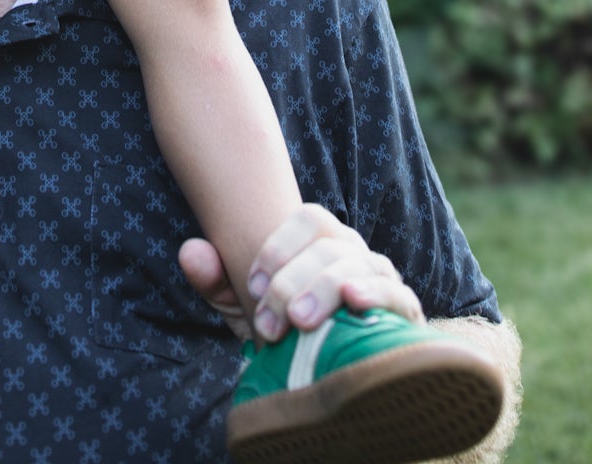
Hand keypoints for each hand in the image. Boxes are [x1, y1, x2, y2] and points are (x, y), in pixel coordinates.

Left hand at [182, 203, 424, 344]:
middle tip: (270, 321)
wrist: (329, 372)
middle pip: (327, 245)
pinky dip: (374, 293)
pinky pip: (394, 292)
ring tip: (300, 320)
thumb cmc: (286, 330)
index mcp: (321, 240)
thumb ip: (216, 279)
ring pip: (355, 265)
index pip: (308, 219)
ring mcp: (380, 276)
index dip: (278, 246)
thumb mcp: (244, 306)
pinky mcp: (402, 310)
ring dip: (324, 289)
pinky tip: (354, 302)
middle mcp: (353, 250)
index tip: (252, 283)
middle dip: (292, 281)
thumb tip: (189, 251)